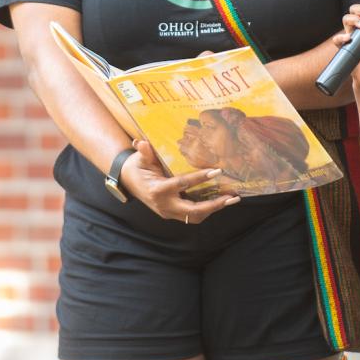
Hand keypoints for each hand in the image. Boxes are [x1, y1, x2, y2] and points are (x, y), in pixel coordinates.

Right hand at [121, 140, 239, 222]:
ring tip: (230, 199)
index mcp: (157, 190)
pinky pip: (192, 216)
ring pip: (194, 217)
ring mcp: (168, 212)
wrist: (127, 182)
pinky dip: (206, 210)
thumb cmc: (136, 168)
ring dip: (213, 209)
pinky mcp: (172, 214)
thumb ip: (144, 153)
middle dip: (214, 205)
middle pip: (193, 211)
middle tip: (232, 197)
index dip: (200, 178)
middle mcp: (164, 205)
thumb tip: (141, 142)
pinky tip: (219, 201)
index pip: (182, 184)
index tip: (216, 172)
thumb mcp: (140, 159)